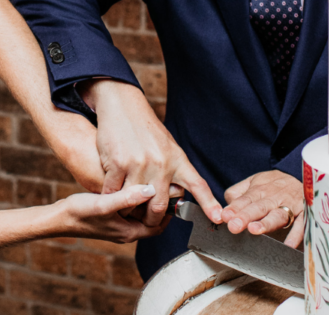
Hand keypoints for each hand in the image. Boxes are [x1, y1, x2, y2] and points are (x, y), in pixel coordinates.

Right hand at [59, 184, 168, 242]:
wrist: (58, 218)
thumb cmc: (79, 213)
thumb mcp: (104, 204)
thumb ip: (127, 198)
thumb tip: (150, 190)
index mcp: (128, 232)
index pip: (158, 226)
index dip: (168, 212)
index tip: (174, 195)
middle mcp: (125, 230)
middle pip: (151, 220)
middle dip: (160, 205)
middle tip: (167, 187)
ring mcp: (117, 225)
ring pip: (140, 214)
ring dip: (147, 201)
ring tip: (152, 182)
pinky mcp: (109, 217)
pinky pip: (129, 209)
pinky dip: (135, 199)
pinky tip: (132, 183)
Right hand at [83, 79, 222, 227]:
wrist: (123, 107)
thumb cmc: (145, 128)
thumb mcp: (167, 146)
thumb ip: (173, 169)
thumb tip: (177, 194)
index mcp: (177, 159)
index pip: (198, 185)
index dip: (209, 204)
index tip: (218, 218)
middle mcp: (161, 163)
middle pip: (159, 206)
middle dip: (152, 220)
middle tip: (146, 222)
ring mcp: (139, 164)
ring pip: (136, 203)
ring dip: (129, 211)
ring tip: (125, 210)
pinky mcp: (118, 163)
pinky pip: (115, 192)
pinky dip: (112, 198)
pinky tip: (110, 195)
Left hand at [221, 170, 304, 247]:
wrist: (307, 178)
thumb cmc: (275, 185)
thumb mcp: (255, 181)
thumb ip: (238, 193)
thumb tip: (226, 206)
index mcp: (260, 189)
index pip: (245, 199)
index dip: (235, 208)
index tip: (225, 216)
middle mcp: (274, 197)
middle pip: (259, 207)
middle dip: (246, 216)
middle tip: (234, 226)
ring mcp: (290, 205)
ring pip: (278, 215)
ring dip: (267, 223)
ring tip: (255, 230)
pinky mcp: (305, 213)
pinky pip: (302, 224)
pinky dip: (297, 234)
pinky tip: (289, 244)